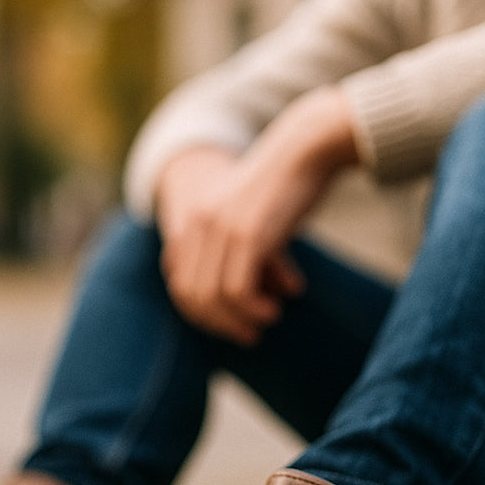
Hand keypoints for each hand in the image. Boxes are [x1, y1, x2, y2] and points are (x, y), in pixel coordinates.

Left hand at [155, 87, 358, 344]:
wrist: (305, 150)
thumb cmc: (287, 186)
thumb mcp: (257, 222)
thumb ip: (255, 256)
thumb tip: (278, 293)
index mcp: (191, 221)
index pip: (179, 284)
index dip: (202, 313)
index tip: (231, 323)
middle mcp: (197, 225)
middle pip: (190, 297)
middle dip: (218, 324)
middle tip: (248, 334)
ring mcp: (219, 230)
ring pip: (211, 298)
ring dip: (237, 321)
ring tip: (263, 323)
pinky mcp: (246, 235)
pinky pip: (236, 291)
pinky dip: (252, 310)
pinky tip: (272, 310)